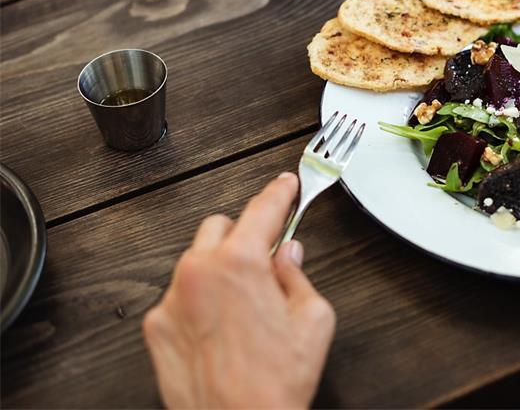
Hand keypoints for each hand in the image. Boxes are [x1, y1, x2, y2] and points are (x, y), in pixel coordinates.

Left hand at [142, 173, 334, 408]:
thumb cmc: (276, 383)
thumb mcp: (314, 320)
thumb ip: (298, 276)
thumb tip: (287, 256)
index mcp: (240, 263)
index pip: (262, 210)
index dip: (279, 193)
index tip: (285, 185)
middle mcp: (198, 273)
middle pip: (220, 227)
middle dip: (244, 236)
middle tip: (266, 262)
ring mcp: (172, 300)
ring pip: (196, 261)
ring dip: (219, 269)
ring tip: (244, 308)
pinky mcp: (157, 328)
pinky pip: (180, 297)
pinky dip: (199, 302)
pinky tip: (222, 330)